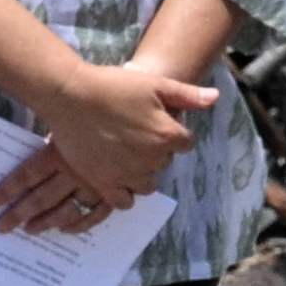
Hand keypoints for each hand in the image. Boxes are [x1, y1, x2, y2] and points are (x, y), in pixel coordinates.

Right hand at [15, 41, 219, 231]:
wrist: (71, 95)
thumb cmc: (114, 85)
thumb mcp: (156, 84)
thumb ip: (188, 96)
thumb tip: (214, 98)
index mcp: (167, 135)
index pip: (185, 143)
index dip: (173, 133)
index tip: (158, 124)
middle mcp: (151, 159)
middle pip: (164, 163)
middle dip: (157, 152)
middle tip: (137, 136)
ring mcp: (126, 174)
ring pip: (147, 184)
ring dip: (142, 173)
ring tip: (126, 156)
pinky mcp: (102, 183)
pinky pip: (123, 201)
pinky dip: (124, 193)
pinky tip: (118, 178)